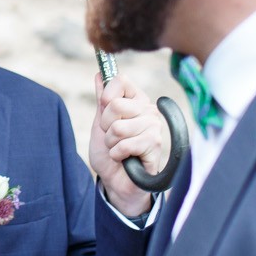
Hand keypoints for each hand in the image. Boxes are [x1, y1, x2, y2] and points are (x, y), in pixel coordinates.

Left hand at [88, 71, 163, 219]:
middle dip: (106, 126)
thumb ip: (102, 100)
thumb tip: (99, 74)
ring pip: (118, 127)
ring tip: (119, 149)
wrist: (116, 181)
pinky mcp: (155, 144)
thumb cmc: (109, 152)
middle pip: (115, 105)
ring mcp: (154, 126)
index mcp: (136, 100)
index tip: (105, 111)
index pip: (121, 80)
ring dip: (111, 143)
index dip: (106, 97)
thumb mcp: (100, 123)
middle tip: (112, 137)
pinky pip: (125, 144)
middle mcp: (148, 110)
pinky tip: (125, 159)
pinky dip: (117, 154)